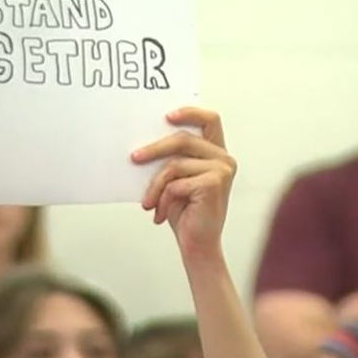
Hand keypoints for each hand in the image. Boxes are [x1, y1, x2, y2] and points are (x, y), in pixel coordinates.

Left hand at [131, 107, 235, 258]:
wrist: (197, 245)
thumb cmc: (186, 213)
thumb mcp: (176, 180)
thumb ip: (172, 159)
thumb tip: (145, 145)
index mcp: (217, 153)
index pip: (210, 120)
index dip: (190, 112)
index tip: (167, 116)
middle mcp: (223, 159)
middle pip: (183, 140)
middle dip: (154, 149)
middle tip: (134, 158)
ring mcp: (221, 171)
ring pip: (174, 164)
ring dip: (155, 185)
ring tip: (148, 203)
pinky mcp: (213, 184)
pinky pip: (175, 183)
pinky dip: (162, 199)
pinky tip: (159, 213)